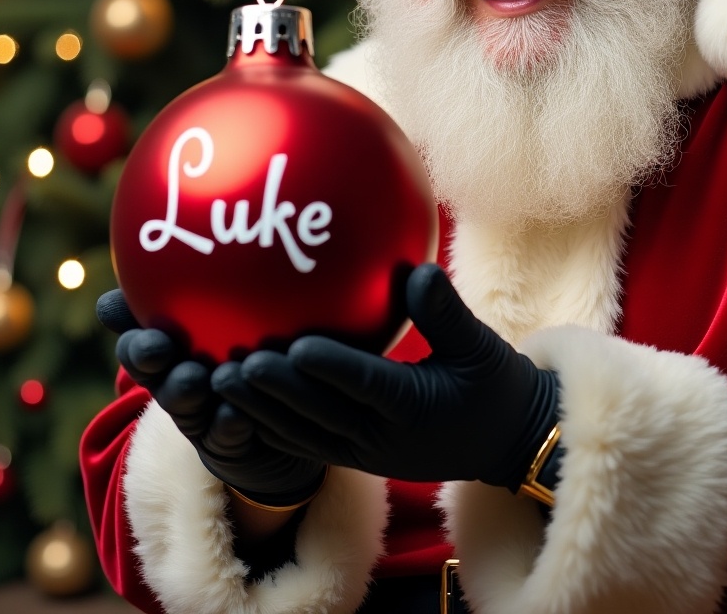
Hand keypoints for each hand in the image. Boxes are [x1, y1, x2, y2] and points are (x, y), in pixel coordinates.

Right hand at [96, 289, 324, 504]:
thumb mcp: (222, 309)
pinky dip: (230, 421)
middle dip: (151, 362)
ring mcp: (201, 416)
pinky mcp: (229, 444)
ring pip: (186, 404)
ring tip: (200, 378)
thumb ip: (194, 278)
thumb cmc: (246, 344)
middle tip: (160, 348)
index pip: (139, 342)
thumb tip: (168, 230)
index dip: (135, 336)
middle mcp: (179, 382)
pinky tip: (240, 412)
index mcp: (171, 352)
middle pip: (154, 372)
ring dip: (187, 391)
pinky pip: (228, 434)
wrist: (276, 415)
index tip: (142, 324)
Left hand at [212, 264, 557, 488]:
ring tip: (221, 382)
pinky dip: (271, 426)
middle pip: (321, 416)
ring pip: (304, 436)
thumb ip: (446, 311)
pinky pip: (307, 444)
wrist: (504, 442)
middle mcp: (384, 438)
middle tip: (237, 365)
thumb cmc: (493, 386)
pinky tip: (238, 403)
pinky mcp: (355, 457)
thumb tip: (417, 268)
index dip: (330, 367)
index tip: (296, 345)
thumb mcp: (481, 346)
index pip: (366, 385)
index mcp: (415, 408)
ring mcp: (366, 453)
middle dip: (276, 393)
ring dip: (262, 412)